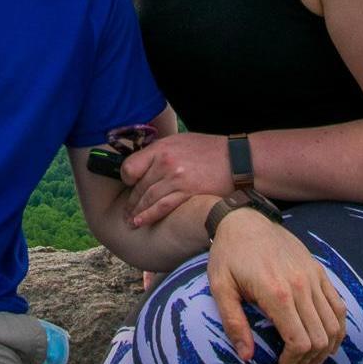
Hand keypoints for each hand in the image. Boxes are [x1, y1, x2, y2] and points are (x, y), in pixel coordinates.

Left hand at [121, 133, 237, 227]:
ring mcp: (176, 179)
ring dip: (136, 211)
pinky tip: (140, 222)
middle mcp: (166, 163)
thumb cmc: (210, 150)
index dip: (126, 178)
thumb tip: (144, 164)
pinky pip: (162, 207)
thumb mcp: (181, 141)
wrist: (238, 160)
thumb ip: (161, 151)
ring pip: (148, 198)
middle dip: (130, 201)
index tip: (128, 184)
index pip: (131, 166)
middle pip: (139, 185)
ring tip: (130, 221)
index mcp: (162, 148)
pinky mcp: (188, 193)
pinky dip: (149, 216)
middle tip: (125, 211)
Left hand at [205, 212, 348, 363]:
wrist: (245, 220)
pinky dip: (337, 327)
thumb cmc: (228, 255)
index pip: (300, 341)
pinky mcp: (319, 271)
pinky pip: (339, 305)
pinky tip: (326, 338)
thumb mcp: (220, 287)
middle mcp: (301, 286)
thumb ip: (233, 323)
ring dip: (326, 348)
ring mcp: (313, 277)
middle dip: (309, 360)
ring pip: (334, 324)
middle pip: (320, 337)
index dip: (293, 361)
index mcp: (276, 293)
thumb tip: (246, 357)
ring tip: (310, 358)